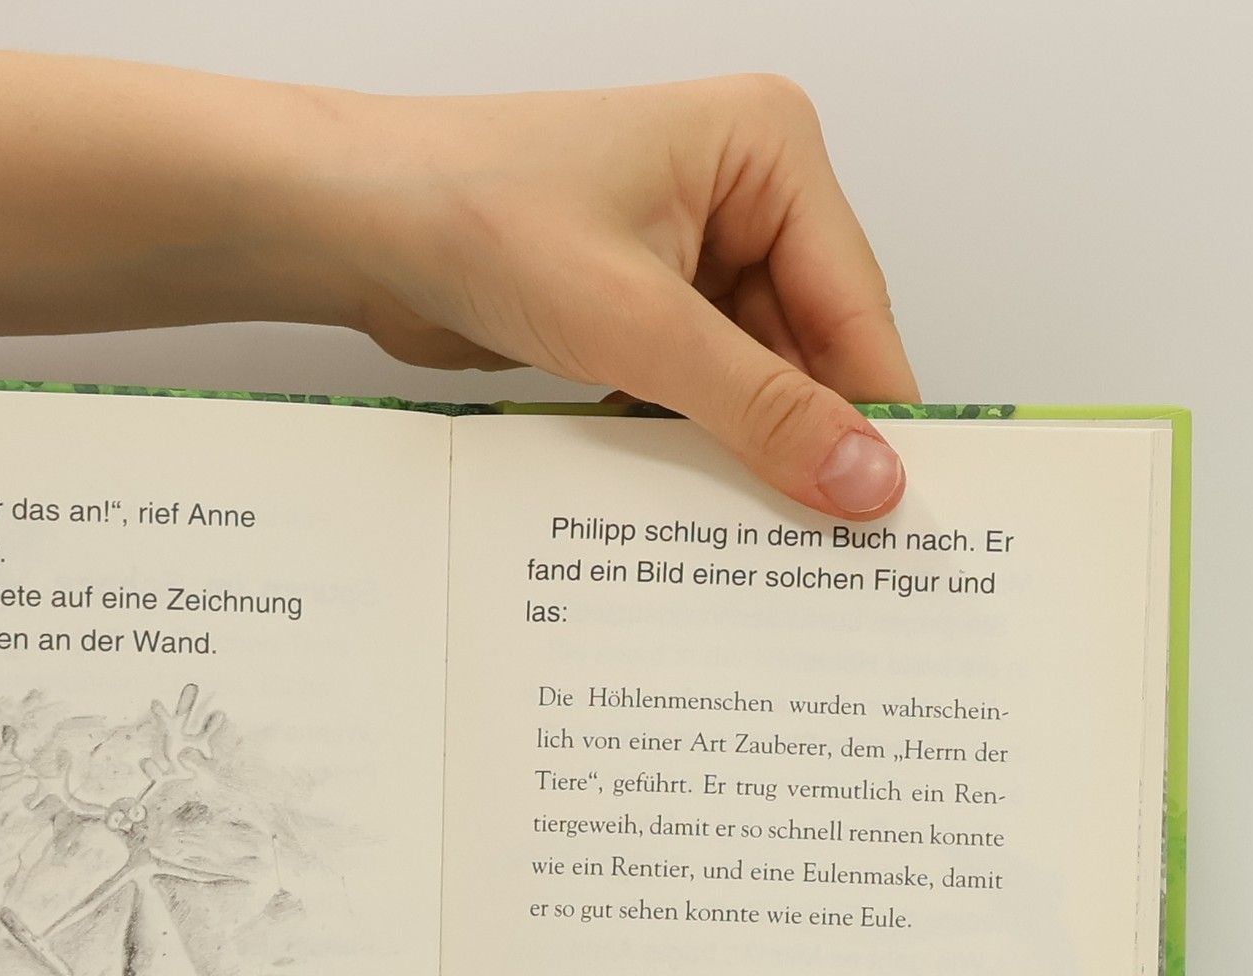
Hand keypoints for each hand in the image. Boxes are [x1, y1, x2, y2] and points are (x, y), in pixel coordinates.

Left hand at [324, 77, 916, 517]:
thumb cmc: (476, 214)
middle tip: (829, 548)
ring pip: (752, 378)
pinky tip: (691, 503)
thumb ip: (759, 408)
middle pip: (809, 347)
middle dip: (805, 439)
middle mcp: (741, 193)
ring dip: (743, 450)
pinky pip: (696, 389)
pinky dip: (693, 442)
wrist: (355, 224)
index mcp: (769, 150)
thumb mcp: (638, 326)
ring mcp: (690, 250)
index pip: (855, 305)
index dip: (874, 414)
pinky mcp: (641, 305)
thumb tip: (863, 475)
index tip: (897, 510)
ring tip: (759, 539)